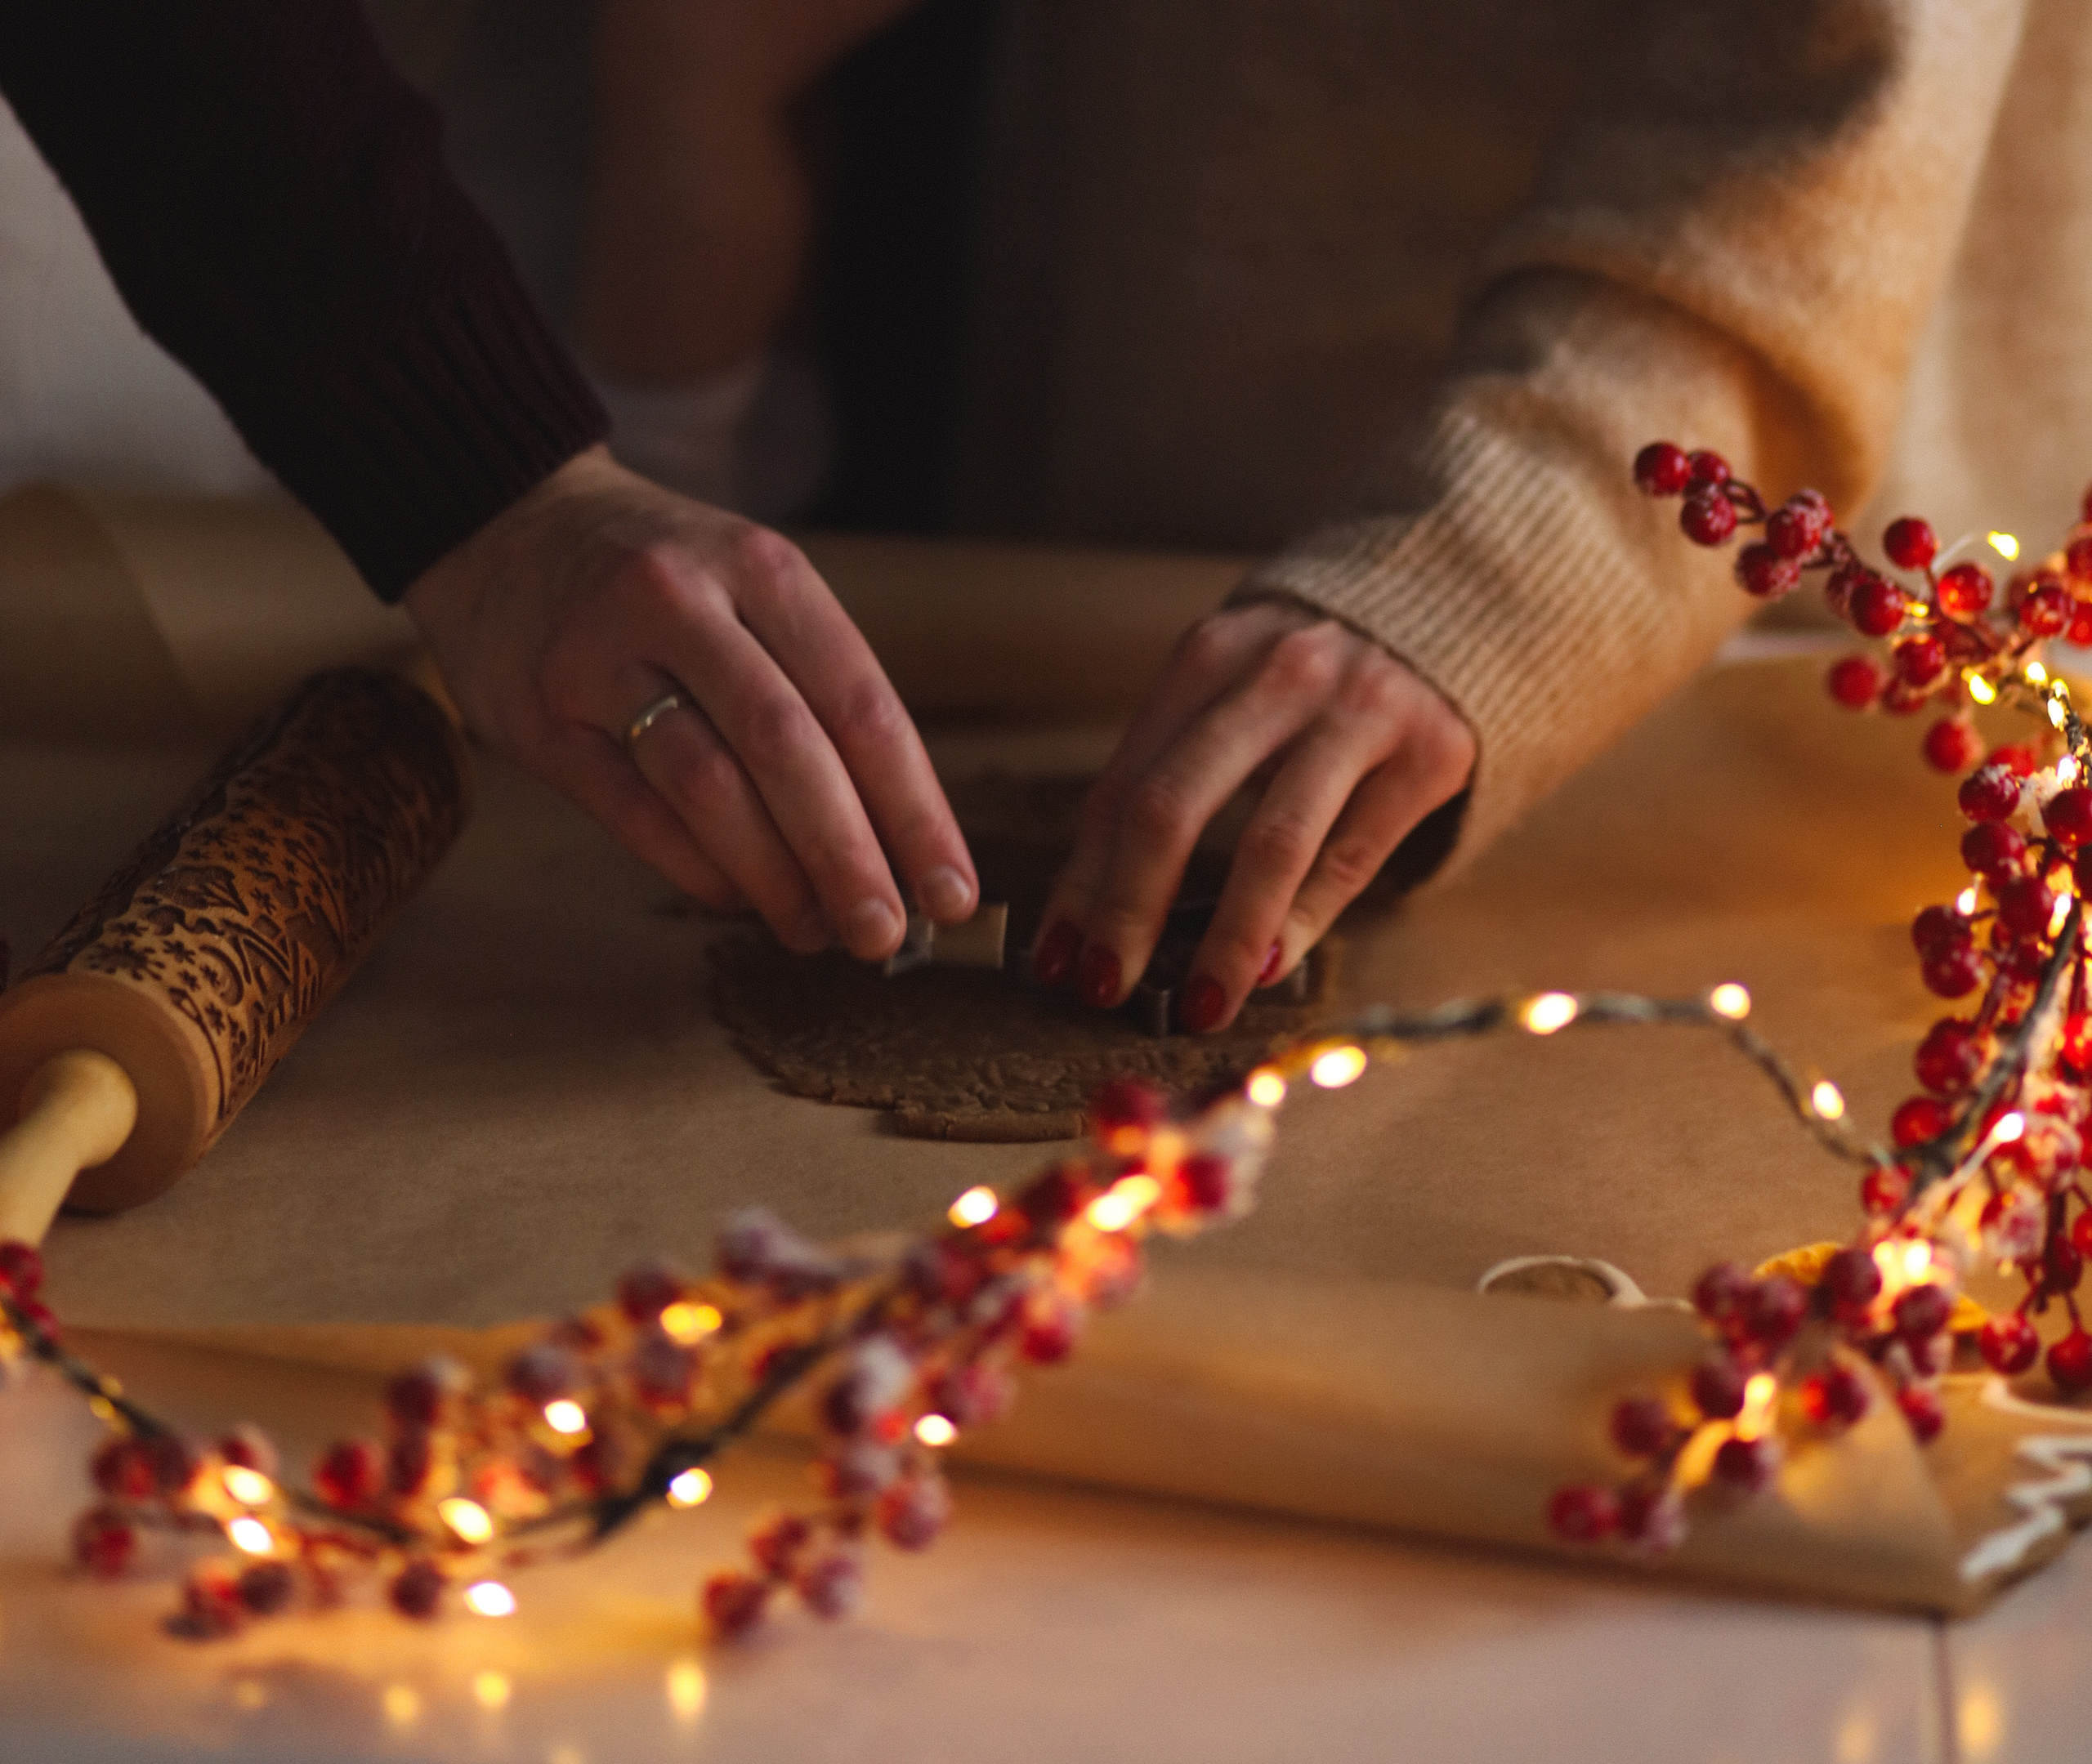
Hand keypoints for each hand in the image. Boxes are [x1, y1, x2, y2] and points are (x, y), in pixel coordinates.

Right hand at [403, 446, 976, 958]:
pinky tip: (741, 900)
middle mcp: (683, 602)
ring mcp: (602, 658)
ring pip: (708, 786)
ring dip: (775, 877)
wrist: (501, 520)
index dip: (914, 809)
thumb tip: (893, 840)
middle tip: (885, 935)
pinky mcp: (543, 718)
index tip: (952, 890)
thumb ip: (816, 695)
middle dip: (850, 857)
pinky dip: (700, 869)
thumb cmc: (662, 579)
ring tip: (818, 932)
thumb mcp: (751, 588)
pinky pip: (634, 814)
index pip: (861, 703)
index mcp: (762, 568)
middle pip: (788, 748)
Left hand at [1031, 601, 1473, 1029]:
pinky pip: (1350, 857)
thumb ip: (1175, 772)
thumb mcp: (1233, 692)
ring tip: (1198, 1005)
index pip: (1122, 784)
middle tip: (1102, 986)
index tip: (1055, 955)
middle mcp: (1278, 675)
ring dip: (1223, 939)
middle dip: (1129, 911)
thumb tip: (1100, 902)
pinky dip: (1301, 921)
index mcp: (1208, 656)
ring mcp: (1358, 710)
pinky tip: (1266, 968)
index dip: (1083, 880)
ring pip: (1271, 842)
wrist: (1448, 612)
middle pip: (1175, 807)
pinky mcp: (1428, 752)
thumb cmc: (1310, 679)